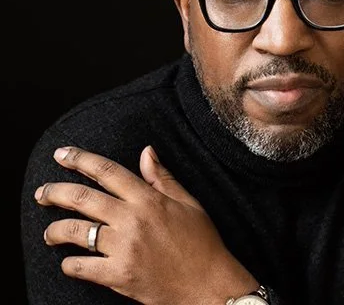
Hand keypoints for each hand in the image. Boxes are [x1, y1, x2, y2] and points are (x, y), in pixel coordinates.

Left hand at [35, 146, 258, 304]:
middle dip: (55, 192)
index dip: (81, 159)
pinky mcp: (120, 276)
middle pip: (83, 198)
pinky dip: (70, 264)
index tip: (63, 154)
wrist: (209, 284)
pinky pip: (83, 267)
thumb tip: (146, 152)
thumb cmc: (200, 241)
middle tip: (42, 192)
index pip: (107, 171)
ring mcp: (124, 248)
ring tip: (48, 232)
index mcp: (148, 199)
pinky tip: (68, 262)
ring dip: (55, 230)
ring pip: (76, 232)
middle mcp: (132, 219)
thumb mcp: (187, 202)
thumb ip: (162, 177)